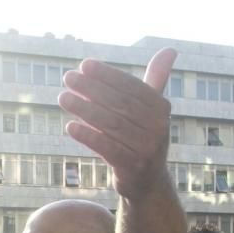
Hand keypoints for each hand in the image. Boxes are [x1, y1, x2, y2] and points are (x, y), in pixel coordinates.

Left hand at [59, 48, 176, 198]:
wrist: (147, 182)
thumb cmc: (142, 138)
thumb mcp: (151, 110)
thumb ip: (156, 80)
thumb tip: (170, 49)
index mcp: (162, 109)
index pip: (131, 86)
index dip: (108, 75)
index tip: (84, 65)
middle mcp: (158, 127)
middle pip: (119, 103)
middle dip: (92, 88)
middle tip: (68, 77)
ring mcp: (146, 148)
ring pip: (111, 124)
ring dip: (84, 109)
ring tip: (63, 97)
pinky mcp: (132, 166)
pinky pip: (107, 148)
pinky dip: (88, 136)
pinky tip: (70, 126)